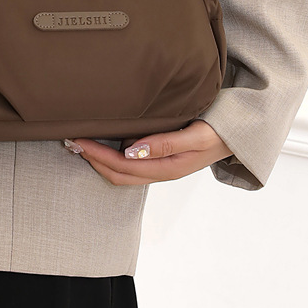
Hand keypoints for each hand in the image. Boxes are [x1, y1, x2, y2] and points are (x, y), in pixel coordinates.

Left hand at [63, 120, 232, 185]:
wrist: (238, 136)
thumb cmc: (217, 133)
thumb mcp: (195, 136)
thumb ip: (165, 144)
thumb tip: (131, 152)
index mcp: (166, 168)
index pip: (121, 167)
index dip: (97, 156)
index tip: (78, 140)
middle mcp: (160, 172)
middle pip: (117, 174)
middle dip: (92, 160)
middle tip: (70, 141)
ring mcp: (160, 168)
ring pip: (122, 173)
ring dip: (99, 160)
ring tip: (80, 143)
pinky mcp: (162, 162)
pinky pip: (131, 166)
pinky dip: (112, 158)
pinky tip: (104, 145)